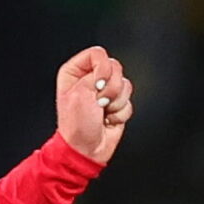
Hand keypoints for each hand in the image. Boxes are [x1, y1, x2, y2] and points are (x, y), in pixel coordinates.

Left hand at [53, 46, 134, 164]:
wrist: (86, 149)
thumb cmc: (76, 126)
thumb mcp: (80, 93)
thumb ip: (96, 73)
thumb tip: (110, 70)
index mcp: (74, 72)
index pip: (97, 53)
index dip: (102, 68)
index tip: (97, 84)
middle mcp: (90, 78)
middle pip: (115, 67)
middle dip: (110, 88)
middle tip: (98, 101)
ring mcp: (105, 91)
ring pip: (124, 84)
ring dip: (115, 102)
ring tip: (102, 112)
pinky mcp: (117, 103)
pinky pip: (129, 100)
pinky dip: (120, 112)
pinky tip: (108, 119)